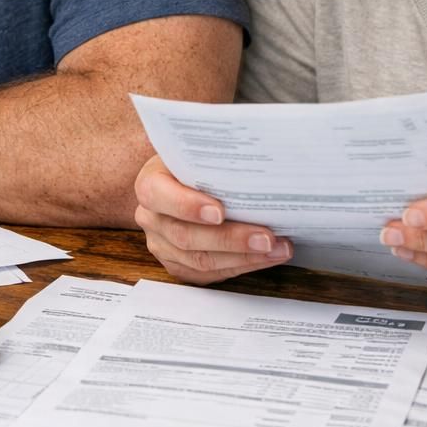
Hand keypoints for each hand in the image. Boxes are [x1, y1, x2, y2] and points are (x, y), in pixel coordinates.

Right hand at [134, 155, 291, 283]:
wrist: (180, 182)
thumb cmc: (194, 165)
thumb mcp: (197, 153)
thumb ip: (214, 158)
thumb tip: (259, 156)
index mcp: (150, 184)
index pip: (159, 195)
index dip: (188, 206)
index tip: (220, 212)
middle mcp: (151, 218)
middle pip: (186, 236)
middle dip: (231, 239)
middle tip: (267, 238)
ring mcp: (162, 245)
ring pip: (200, 261)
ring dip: (244, 257)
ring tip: (277, 249)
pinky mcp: (178, 266)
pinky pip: (209, 274)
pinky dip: (241, 266)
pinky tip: (265, 257)